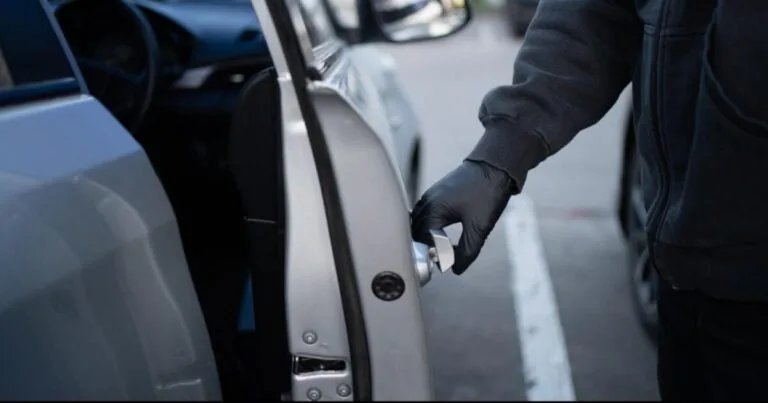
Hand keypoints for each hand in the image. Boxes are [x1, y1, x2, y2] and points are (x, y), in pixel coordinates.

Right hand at [411, 160, 515, 274]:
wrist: (496, 164)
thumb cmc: (488, 193)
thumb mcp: (479, 228)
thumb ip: (466, 252)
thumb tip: (454, 269)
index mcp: (433, 210)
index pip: (424, 241)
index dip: (435, 255)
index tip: (449, 262)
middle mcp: (427, 202)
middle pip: (417, 233)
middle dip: (427, 248)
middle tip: (444, 259)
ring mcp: (431, 196)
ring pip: (419, 223)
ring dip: (427, 237)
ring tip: (442, 249)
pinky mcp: (437, 193)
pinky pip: (425, 214)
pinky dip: (429, 227)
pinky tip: (441, 234)